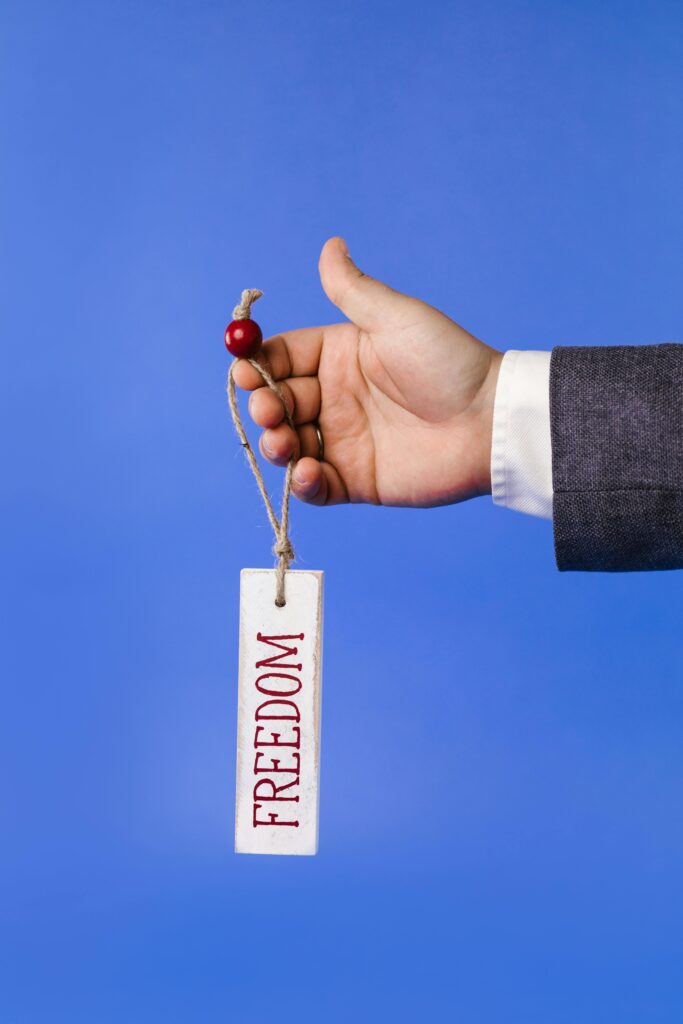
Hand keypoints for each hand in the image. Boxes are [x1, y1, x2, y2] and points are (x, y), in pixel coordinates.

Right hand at [232, 237, 502, 506]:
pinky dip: (302, 484)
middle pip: (278, 402)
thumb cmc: (448, 363)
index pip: (282, 358)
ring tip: (284, 443)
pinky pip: (316, 486)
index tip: (243, 368)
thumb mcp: (396, 318)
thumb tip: (331, 244)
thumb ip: (353, 291)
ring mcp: (344, 442)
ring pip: (288, 446)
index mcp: (340, 356)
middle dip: (263, 406)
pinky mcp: (357, 481)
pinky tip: (306, 473)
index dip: (257, 363)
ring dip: (275, 445)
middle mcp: (336, 399)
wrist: (489, 422)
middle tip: (269, 411)